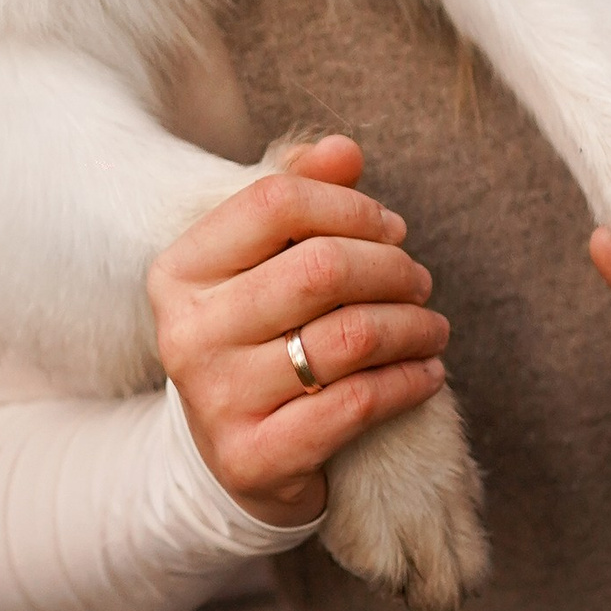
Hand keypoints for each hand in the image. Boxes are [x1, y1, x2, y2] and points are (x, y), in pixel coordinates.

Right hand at [150, 137, 449, 528]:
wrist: (232, 457)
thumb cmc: (258, 337)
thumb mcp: (264, 262)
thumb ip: (300, 194)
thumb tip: (344, 151)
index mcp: (179, 271)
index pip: (275, 201)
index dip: (349, 206)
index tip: (391, 227)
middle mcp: (187, 333)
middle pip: (321, 268)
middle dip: (392, 268)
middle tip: (419, 281)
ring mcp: (217, 400)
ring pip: (349, 338)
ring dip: (412, 326)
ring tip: (432, 326)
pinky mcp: (254, 458)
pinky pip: (357, 404)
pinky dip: (408, 382)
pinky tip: (427, 373)